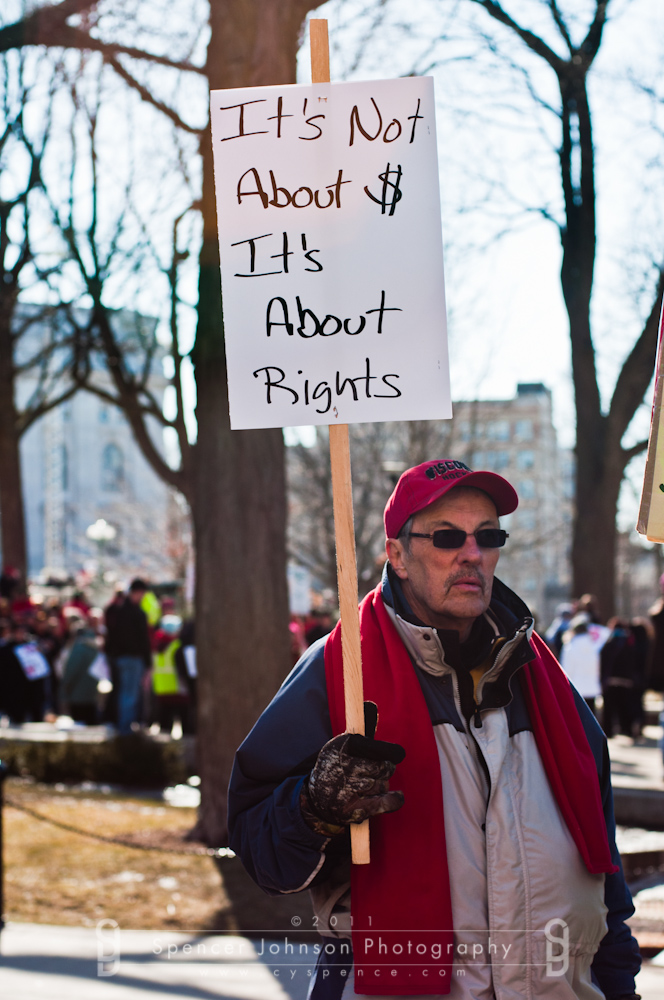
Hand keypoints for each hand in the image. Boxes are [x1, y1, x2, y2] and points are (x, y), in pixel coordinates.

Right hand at [301, 702, 405, 832]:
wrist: (318, 798)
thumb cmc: (338, 764)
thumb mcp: (345, 743)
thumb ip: (362, 725)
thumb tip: (371, 705)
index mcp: (341, 746)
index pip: (375, 748)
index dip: (391, 752)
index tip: (397, 754)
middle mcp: (343, 767)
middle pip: (383, 767)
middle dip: (384, 769)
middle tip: (375, 770)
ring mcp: (348, 790)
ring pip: (383, 784)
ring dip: (381, 785)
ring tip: (367, 785)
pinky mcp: (354, 810)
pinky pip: (386, 803)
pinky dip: (395, 799)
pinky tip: (396, 796)